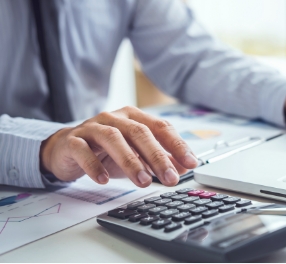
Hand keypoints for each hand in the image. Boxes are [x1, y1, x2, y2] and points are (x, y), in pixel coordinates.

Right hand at [40, 106, 197, 186]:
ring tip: (142, 182)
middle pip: (140, 132)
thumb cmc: (105, 151)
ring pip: (114, 138)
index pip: (160, 127)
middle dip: (158, 156)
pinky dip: (95, 165)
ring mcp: (92, 127)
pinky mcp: (73, 140)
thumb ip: (159, 159)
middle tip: (170, 178)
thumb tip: (183, 168)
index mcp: (133, 117)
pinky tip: (104, 180)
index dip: (177, 145)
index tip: (192, 163)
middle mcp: (114, 118)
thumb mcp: (136, 155)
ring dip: (130, 161)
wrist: (66, 149)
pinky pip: (83, 150)